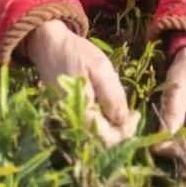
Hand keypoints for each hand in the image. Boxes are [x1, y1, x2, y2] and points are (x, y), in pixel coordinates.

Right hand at [24, 20, 139, 145]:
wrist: (49, 45)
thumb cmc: (76, 53)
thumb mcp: (100, 67)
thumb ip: (112, 95)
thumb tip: (123, 120)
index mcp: (80, 113)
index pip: (108, 140)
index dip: (126, 131)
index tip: (136, 113)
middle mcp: (71, 123)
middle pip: (102, 141)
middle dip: (122, 129)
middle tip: (134, 112)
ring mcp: (68, 120)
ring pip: (97, 134)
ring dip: (113, 125)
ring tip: (123, 108)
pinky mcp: (68, 115)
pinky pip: (89, 125)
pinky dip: (103, 120)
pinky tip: (109, 105)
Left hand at [152, 47, 185, 157]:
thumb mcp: (179, 86)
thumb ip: (174, 111)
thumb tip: (163, 140)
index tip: (178, 146)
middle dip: (185, 148)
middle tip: (161, 148)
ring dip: (177, 145)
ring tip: (157, 145)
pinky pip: (184, 135)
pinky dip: (172, 138)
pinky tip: (159, 139)